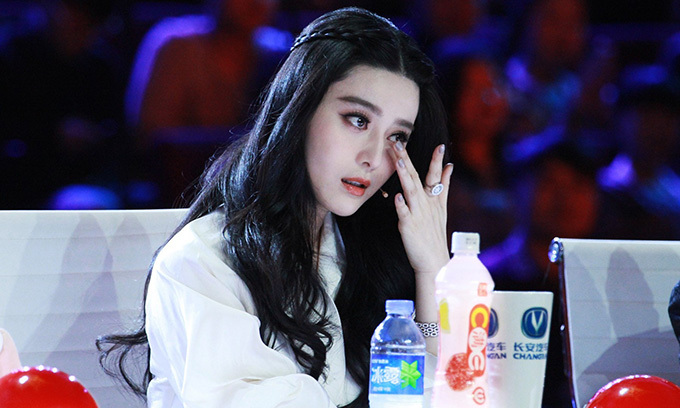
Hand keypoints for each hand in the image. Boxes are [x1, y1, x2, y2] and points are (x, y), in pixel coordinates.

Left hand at [389, 142, 452, 275]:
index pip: (435, 175)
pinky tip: (397, 196)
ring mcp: (418, 214)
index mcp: (434, 199)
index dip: (436, 160)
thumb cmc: (434, 234)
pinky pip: (404, 214)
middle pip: (418, 178)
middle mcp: (426, 204)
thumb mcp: (442, 207)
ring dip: (405, 176)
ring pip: (411, 191)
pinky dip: (401, 205)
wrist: (434, 262)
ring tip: (398, 161)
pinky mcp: (409, 226)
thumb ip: (444, 185)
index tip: (439, 145)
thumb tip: (449, 166)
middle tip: (398, 143)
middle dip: (408, 160)